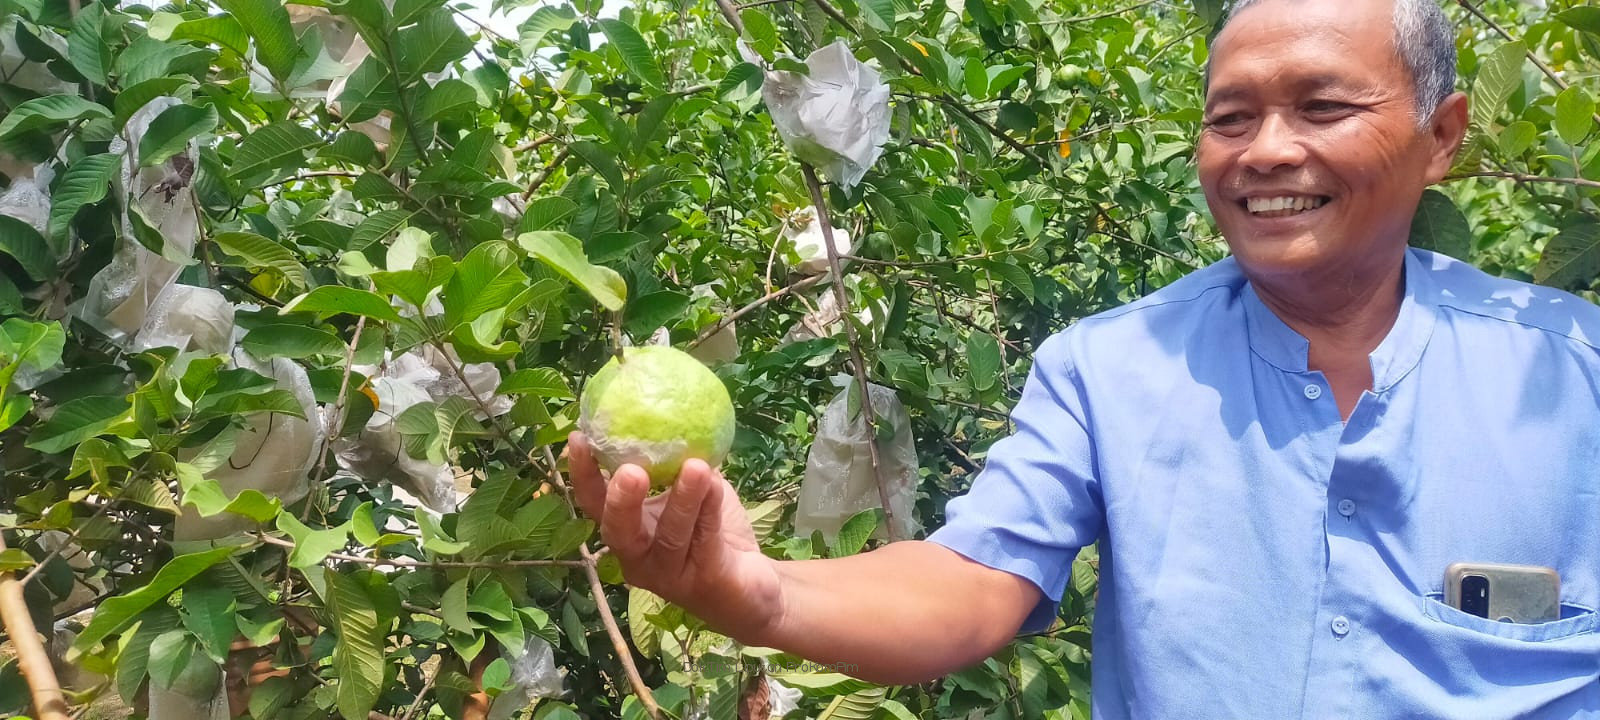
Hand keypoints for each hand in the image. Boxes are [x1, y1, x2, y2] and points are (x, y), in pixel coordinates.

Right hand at [567, 431, 784, 643]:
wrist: (752, 585)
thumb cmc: (712, 533)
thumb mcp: (693, 492)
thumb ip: (677, 462)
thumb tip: (669, 408)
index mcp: (628, 533)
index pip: (595, 505)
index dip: (583, 475)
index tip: (579, 437)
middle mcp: (639, 559)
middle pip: (619, 533)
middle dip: (622, 501)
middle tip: (631, 470)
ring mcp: (670, 576)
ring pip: (670, 537)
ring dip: (682, 499)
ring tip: (694, 467)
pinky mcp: (704, 582)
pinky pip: (705, 540)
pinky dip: (711, 510)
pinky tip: (718, 483)